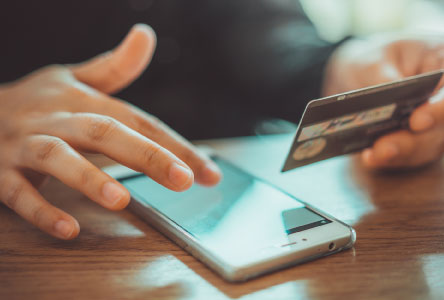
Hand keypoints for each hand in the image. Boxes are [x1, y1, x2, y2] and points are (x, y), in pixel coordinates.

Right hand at [0, 24, 220, 239]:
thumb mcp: (74, 79)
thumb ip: (115, 66)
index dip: (175, 145)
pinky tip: (68, 229)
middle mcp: (58, 120)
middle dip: (145, 155)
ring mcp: (26, 146)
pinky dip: (42, 210)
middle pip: (105, 133)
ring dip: (88, 178)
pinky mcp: (1, 172)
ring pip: (58, 158)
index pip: (139, 122)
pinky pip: (19, 193)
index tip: (208, 171)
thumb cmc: (39, 101)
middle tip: (183, 180)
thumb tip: (145, 35)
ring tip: (120, 200)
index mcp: (83, 101)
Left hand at [323, 34, 443, 168]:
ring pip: (429, 145)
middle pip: (442, 126)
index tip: (417, 121)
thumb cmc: (374, 63)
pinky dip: (391, 159)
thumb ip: (382, 75)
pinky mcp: (421, 143)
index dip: (439, 111)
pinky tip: (370, 158)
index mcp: (442, 63)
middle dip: (414, 140)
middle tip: (385, 147)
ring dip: (401, 153)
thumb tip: (391, 89)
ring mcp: (437, 124)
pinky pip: (411, 156)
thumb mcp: (373, 61)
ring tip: (373, 155)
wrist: (363, 79)